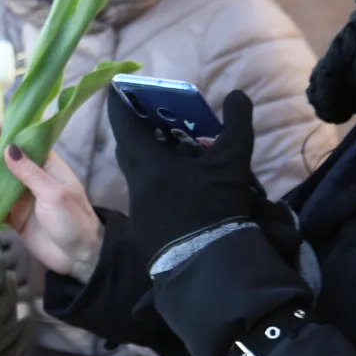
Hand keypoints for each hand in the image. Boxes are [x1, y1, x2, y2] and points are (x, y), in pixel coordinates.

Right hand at [0, 142, 101, 282]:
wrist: (79, 257)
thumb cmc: (74, 221)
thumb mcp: (54, 194)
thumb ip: (30, 172)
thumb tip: (9, 147)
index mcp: (45, 164)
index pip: (21, 140)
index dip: (2, 134)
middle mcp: (30, 176)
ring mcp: (19, 197)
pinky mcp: (12, 217)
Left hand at [107, 88, 262, 260]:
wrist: (208, 266)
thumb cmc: (215, 206)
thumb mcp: (233, 161)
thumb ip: (237, 123)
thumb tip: (238, 95)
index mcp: (147, 163)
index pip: (123, 124)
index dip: (119, 104)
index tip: (117, 89)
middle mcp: (135, 184)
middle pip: (128, 150)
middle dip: (137, 132)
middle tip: (152, 119)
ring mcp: (139, 211)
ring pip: (139, 176)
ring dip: (153, 162)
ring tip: (176, 154)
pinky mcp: (147, 231)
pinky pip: (148, 199)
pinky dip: (160, 187)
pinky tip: (182, 190)